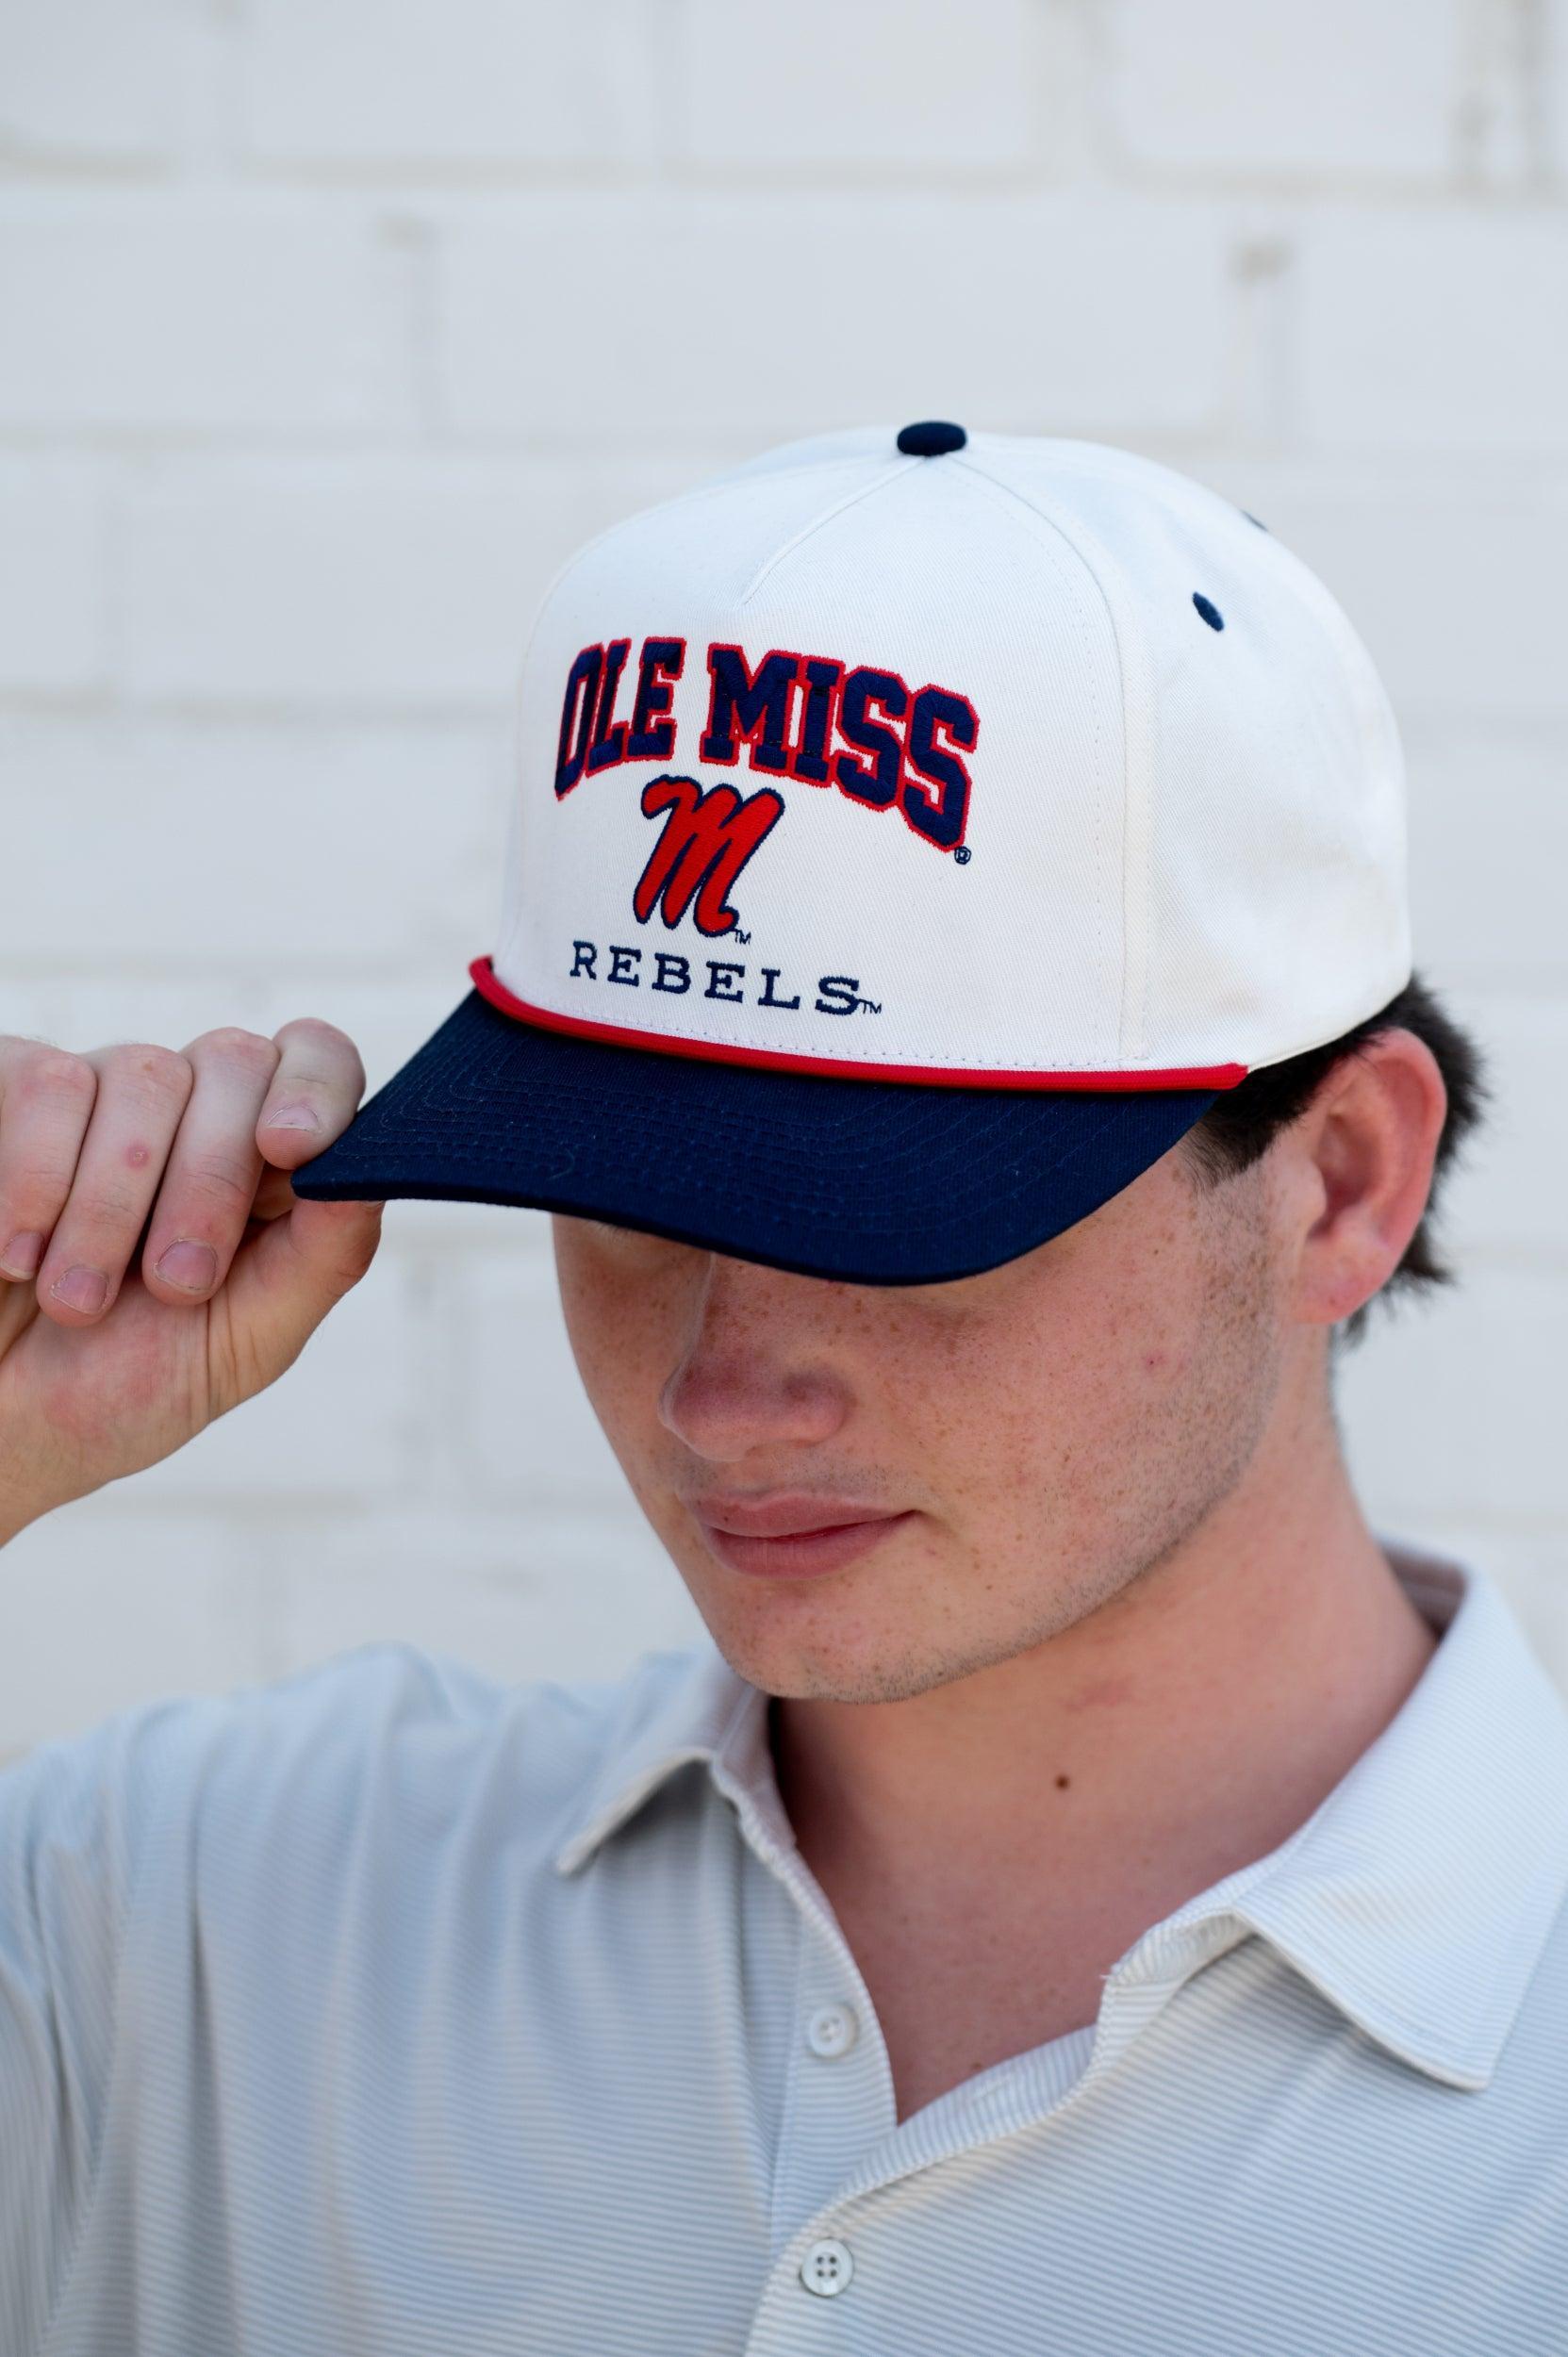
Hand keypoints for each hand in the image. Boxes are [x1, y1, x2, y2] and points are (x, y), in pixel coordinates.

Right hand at [0, 1022, 383, 1540]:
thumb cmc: (118, 1388)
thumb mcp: (245, 1343)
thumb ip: (325, 1256)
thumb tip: (376, 1171)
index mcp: (265, 1162)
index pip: (318, 1062)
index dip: (316, 1086)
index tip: (291, 1147)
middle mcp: (188, 1109)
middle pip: (234, 1063)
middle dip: (210, 1181)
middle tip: (173, 1284)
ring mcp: (96, 1091)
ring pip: (141, 1071)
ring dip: (112, 1205)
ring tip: (76, 1301)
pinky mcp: (9, 1091)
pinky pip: (44, 1081)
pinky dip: (35, 1180)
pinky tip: (14, 1257)